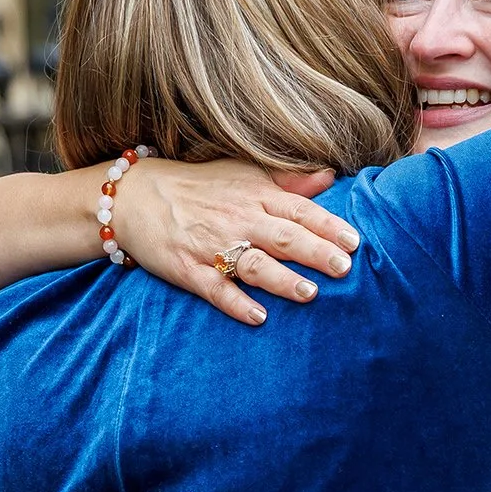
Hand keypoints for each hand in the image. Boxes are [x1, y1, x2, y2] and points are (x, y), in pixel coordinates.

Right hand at [114, 160, 361, 324]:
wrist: (136, 196)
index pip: (298, 211)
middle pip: (282, 237)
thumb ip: (287, 181)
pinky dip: (236, 303)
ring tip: (309, 294)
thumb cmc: (200, 187)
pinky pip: (214, 289)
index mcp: (255, 196)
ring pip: (252, 264)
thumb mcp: (243, 174)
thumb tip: (329, 177)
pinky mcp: (188, 269)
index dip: (328, 225)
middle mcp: (238, 220)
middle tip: (344, 269)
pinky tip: (258, 317)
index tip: (354, 242)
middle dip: (314, 252)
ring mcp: (211, 246)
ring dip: (281, 280)